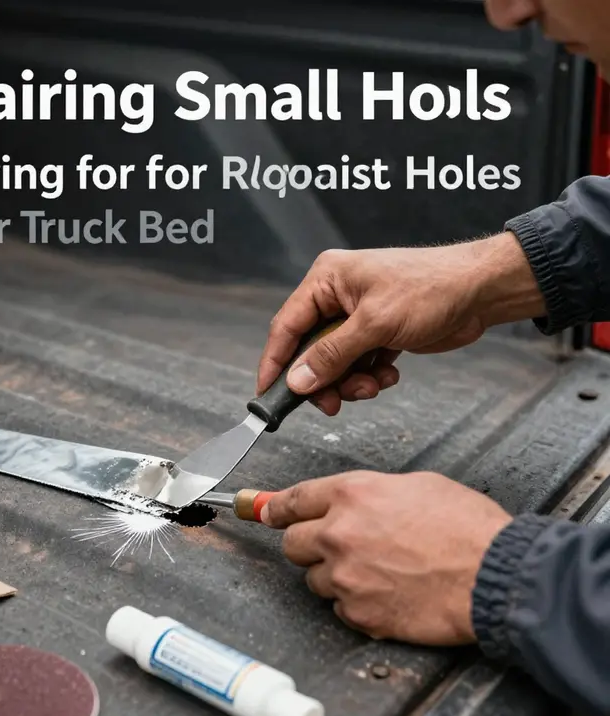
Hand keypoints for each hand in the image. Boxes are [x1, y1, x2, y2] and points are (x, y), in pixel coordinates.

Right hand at [257, 232, 544, 416]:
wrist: (480, 291)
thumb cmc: (431, 289)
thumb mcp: (374, 324)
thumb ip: (331, 355)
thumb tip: (297, 380)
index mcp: (327, 280)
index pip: (286, 326)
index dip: (276, 363)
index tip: (267, 394)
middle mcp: (336, 296)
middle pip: (309, 350)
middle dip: (323, 379)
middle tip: (334, 402)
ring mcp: (357, 316)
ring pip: (334, 363)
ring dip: (351, 381)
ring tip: (373, 384)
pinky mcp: (376, 332)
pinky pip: (357, 364)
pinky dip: (369, 376)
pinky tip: (388, 373)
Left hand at [261, 471, 512, 645]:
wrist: (495, 575)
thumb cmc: (466, 527)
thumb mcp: (416, 486)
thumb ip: (368, 494)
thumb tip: (346, 503)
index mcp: (351, 495)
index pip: (292, 501)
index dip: (273, 507)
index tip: (261, 511)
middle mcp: (338, 534)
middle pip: (292, 544)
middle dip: (309, 545)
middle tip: (337, 547)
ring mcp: (345, 577)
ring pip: (315, 580)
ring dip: (335, 576)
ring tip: (376, 572)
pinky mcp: (359, 613)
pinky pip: (340, 608)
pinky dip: (356, 604)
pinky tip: (387, 594)